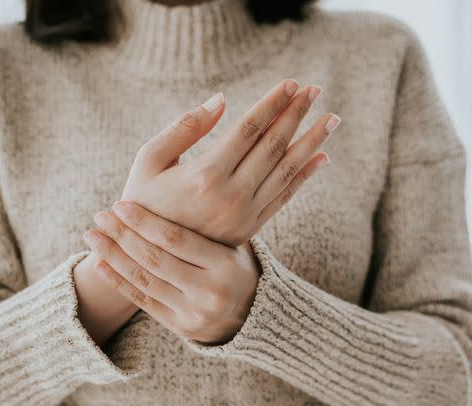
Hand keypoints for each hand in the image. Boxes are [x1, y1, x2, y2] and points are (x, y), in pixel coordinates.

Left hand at [82, 200, 260, 344]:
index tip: (120, 204)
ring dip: (113, 256)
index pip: (175, 239)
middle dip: (122, 236)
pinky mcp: (182, 328)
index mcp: (225, 263)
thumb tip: (175, 170)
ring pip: (145, 280)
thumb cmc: (231, 262)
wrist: (252, 312)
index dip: (143, 221)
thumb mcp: (230, 240)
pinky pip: (143, 302)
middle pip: (155, 259)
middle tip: (99, 215)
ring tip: (92, 237)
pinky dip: (117, 282)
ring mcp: (195, 313)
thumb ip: (203, 219)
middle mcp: (211, 291)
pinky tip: (99, 265)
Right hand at [120, 79, 339, 246]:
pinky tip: (321, 157)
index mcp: (205, 175)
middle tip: (316, 90)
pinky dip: (304, 176)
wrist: (145, 257)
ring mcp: (244, 216)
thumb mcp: (148, 160)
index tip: (292, 82)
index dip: (272, 104)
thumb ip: (184, 128)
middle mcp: (231, 197)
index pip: (249, 130)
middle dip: (296, 115)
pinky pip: (283, 197)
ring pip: (286, 171)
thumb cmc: (140, 201)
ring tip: (330, 119)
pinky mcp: (249, 229)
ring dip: (311, 142)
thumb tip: (223, 99)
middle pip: (273, 146)